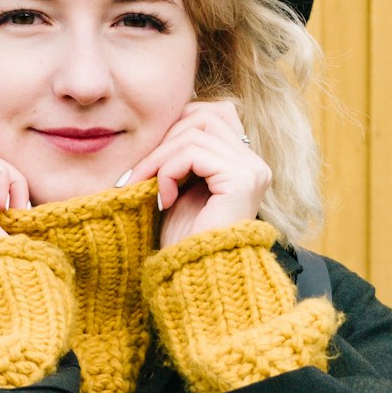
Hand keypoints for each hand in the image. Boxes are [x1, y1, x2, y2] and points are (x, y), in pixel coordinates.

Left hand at [128, 101, 271, 247]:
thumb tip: (161, 122)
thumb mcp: (179, 187)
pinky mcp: (242, 179)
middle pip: (203, 117)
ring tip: (145, 185)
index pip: (211, 115)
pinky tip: (164, 198)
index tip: (149, 159)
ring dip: (159, 157)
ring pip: (195, 133)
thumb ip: (180, 155)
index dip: (176, 127)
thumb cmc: (184, 239)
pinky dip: (168, 170)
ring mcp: (252, 170)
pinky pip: (194, 153)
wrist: (196, 277)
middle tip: (137, 172)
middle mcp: (254, 163)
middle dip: (164, 140)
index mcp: (242, 163)